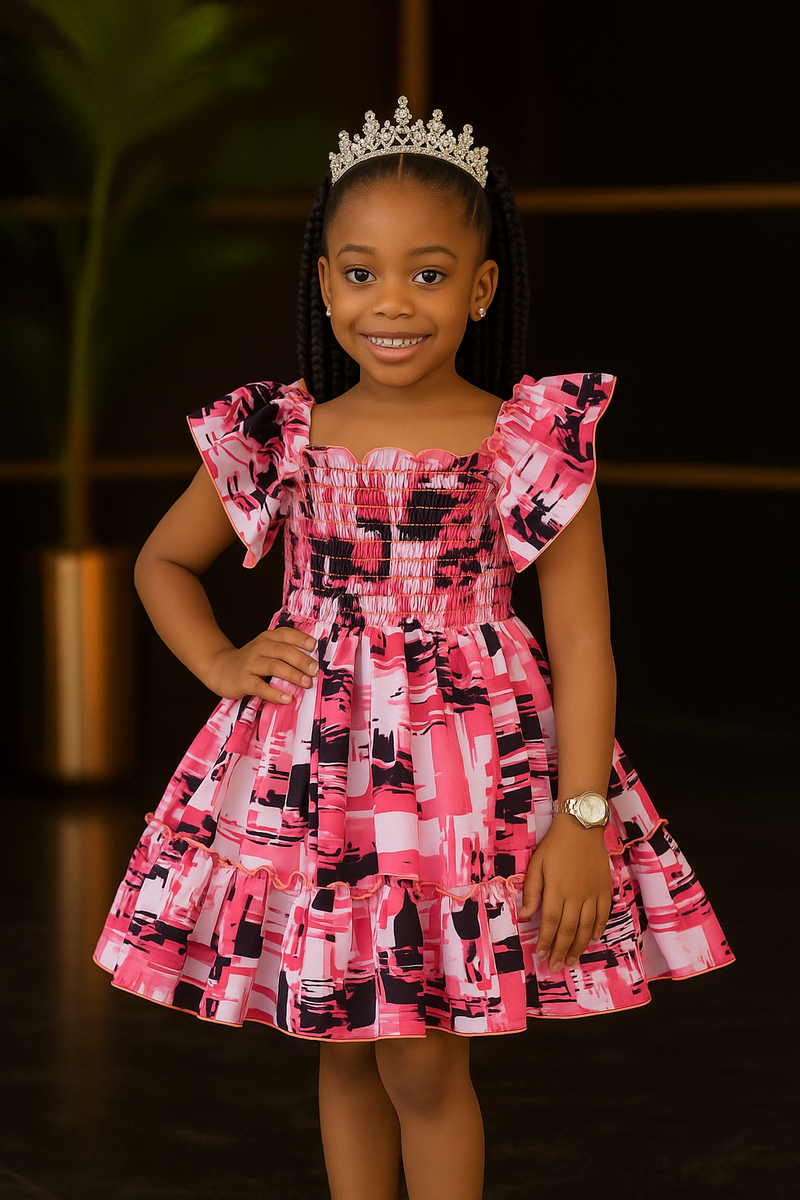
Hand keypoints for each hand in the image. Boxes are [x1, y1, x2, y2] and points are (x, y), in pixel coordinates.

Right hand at [203, 626, 317, 703]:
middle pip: (283, 651)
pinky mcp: (243, 681)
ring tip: (306, 683)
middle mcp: (259, 648)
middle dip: (302, 660)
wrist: (220, 668)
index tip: (315, 647)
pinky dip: (275, 693)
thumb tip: (314, 662)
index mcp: (267, 638)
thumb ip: (286, 651)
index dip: (301, 639)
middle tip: (315, 670)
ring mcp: (250, 664)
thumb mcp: (266, 650)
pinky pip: (261, 687)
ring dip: (293, 675)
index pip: (286, 634)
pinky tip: (287, 698)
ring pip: (274, 666)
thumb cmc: (251, 661)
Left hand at [519, 815, 611, 972]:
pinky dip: (599, 928)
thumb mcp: (537, 864)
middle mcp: (576, 895)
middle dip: (561, 950)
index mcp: (557, 889)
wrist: (581, 827)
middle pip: (569, 930)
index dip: (545, 941)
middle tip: (556, 966)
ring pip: (587, 927)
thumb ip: (532, 891)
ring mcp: (592, 893)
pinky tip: (594, 938)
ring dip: (579, 946)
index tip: (540, 955)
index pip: (550, 922)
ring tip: (572, 960)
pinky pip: (603, 914)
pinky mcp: (604, 889)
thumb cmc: (555, 845)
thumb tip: (525, 915)